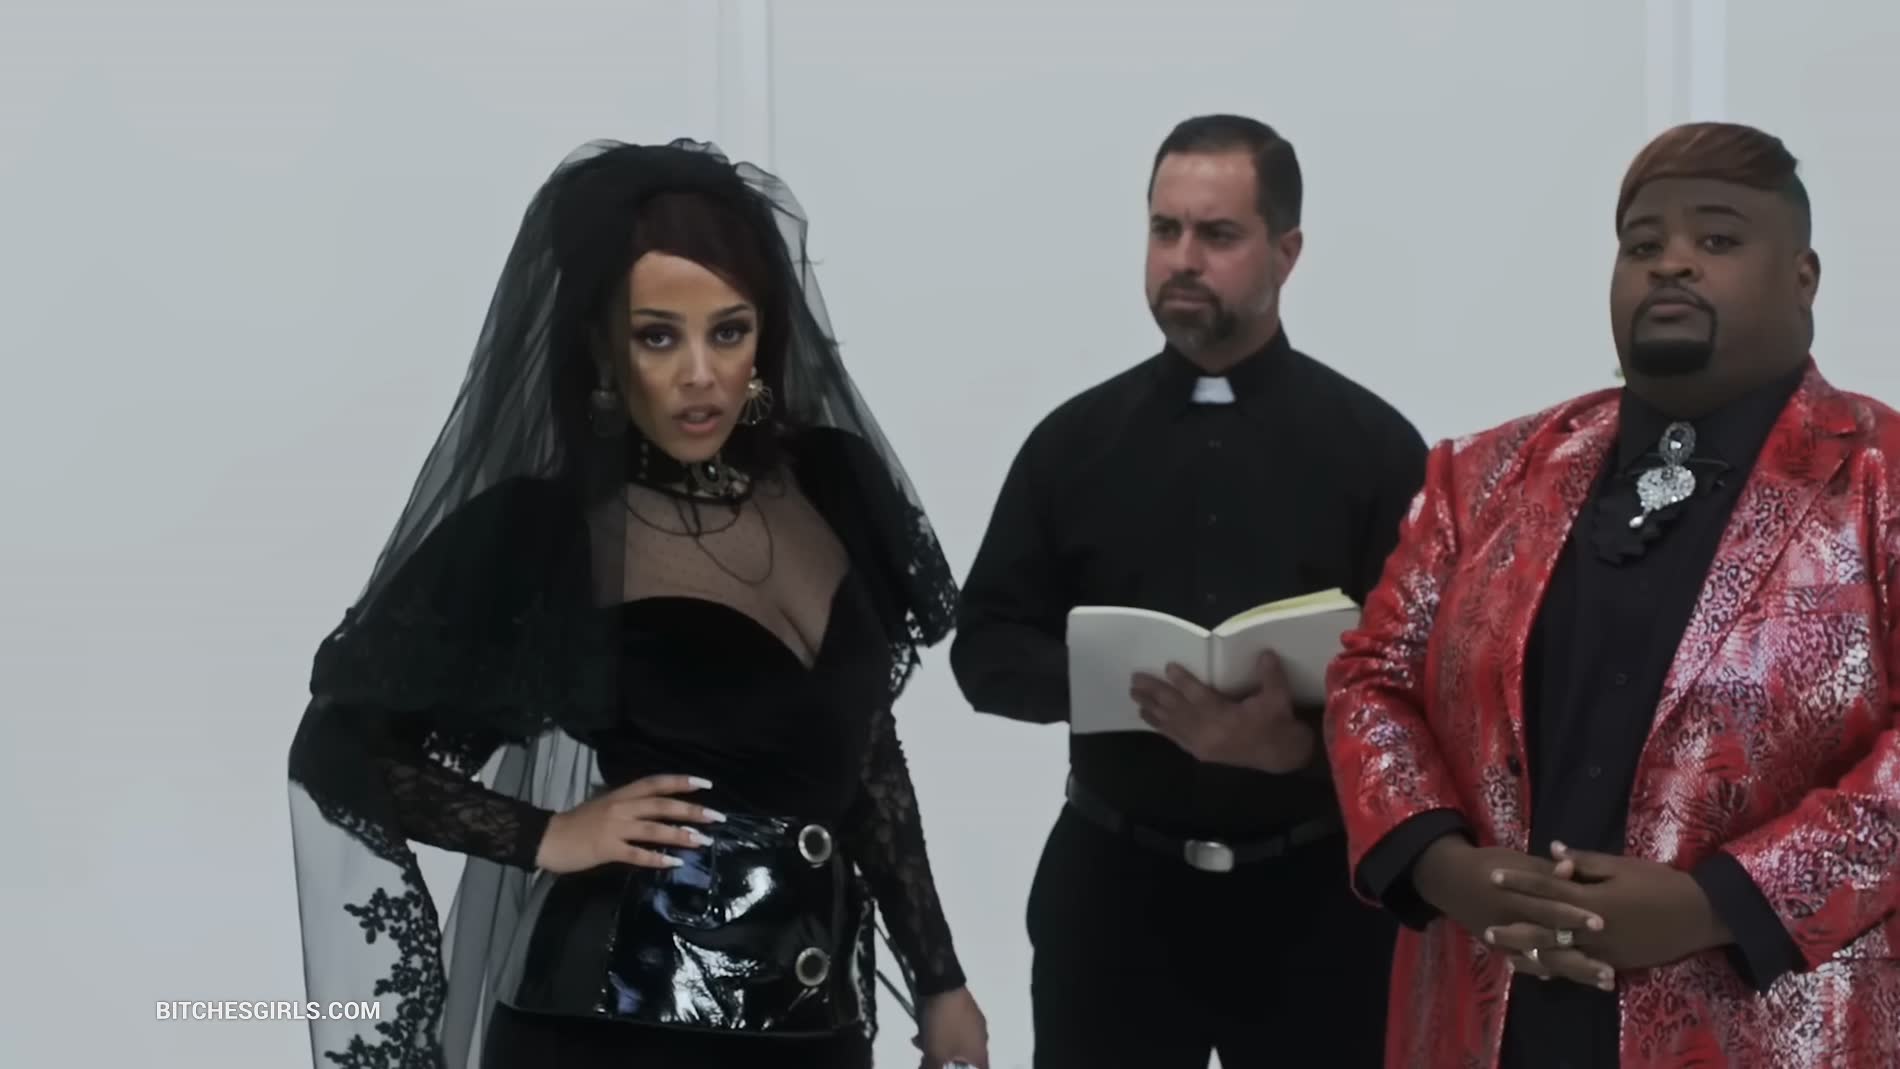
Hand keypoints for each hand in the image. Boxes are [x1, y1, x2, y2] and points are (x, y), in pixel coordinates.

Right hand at [534, 774, 724, 873]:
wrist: (547, 837)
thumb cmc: (577, 822)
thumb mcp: (605, 804)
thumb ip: (629, 804)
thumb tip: (656, 808)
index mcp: (622, 794)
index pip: (656, 783)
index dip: (681, 782)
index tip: (706, 784)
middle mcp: (621, 807)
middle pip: (662, 805)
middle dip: (691, 811)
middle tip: (716, 817)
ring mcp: (615, 828)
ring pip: (654, 829)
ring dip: (680, 835)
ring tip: (701, 841)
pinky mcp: (607, 849)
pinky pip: (637, 854)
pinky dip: (656, 859)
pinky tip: (673, 863)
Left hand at [912, 986, 988, 1068]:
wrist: (944, 987)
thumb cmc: (944, 1025)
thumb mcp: (934, 1054)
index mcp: (980, 1052)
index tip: (947, 1068)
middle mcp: (983, 1038)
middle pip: (963, 1059)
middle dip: (943, 1060)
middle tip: (925, 1056)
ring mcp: (976, 1022)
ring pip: (956, 1042)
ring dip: (938, 1045)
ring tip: (919, 1040)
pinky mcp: (967, 1008)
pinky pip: (955, 1027)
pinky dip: (941, 1031)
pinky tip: (925, 1027)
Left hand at [1130, 650, 1312, 771]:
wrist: (1280, 755)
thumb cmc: (1277, 723)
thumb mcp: (1279, 698)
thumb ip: (1271, 675)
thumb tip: (1265, 653)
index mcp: (1227, 719)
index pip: (1200, 697)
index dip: (1183, 682)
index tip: (1168, 666)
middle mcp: (1208, 733)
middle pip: (1177, 709)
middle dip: (1155, 693)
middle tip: (1135, 679)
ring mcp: (1202, 744)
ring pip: (1171, 723)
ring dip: (1151, 708)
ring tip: (1134, 695)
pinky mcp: (1200, 752)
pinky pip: (1174, 737)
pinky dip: (1159, 726)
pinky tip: (1147, 716)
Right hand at [1412, 836, 1615, 989]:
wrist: (1450, 881)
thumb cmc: (1488, 865)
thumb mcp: (1515, 860)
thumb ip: (1544, 870)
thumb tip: (1569, 867)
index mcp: (1512, 896)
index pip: (1546, 908)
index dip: (1572, 915)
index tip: (1601, 922)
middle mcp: (1509, 922)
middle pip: (1547, 941)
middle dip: (1579, 954)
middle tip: (1609, 966)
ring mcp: (1505, 941)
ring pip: (1542, 960)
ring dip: (1574, 971)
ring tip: (1605, 979)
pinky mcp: (1503, 950)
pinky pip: (1531, 965)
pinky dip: (1554, 972)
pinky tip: (1580, 980)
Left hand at [1488, 841, 1729, 971]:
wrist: (1700, 916)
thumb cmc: (1661, 884)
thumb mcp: (1623, 866)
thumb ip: (1585, 862)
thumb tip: (1552, 849)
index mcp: (1592, 899)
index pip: (1547, 888)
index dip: (1519, 882)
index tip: (1494, 876)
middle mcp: (1593, 928)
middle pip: (1545, 928)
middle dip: (1515, 928)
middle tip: (1487, 929)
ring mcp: (1604, 950)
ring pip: (1559, 955)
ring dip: (1531, 955)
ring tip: (1506, 955)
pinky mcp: (1615, 964)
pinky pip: (1580, 968)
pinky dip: (1558, 969)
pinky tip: (1540, 970)